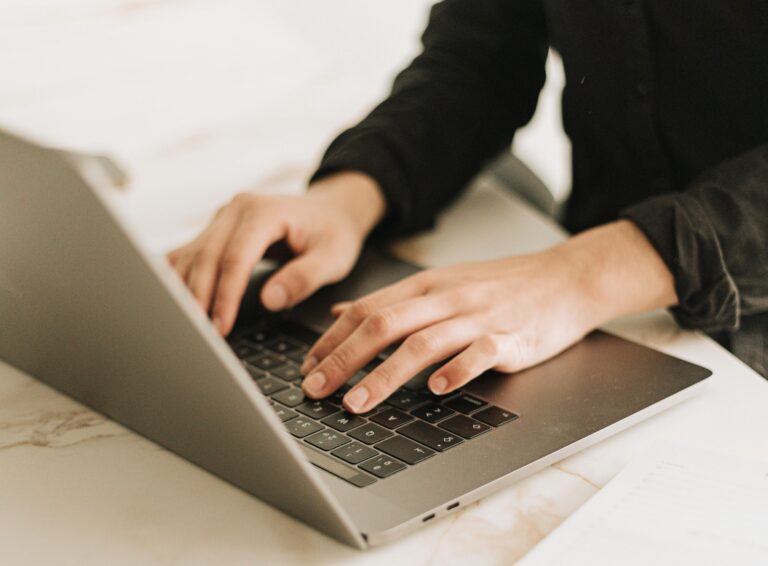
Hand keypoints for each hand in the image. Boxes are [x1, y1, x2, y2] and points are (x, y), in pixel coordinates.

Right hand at [167, 172, 385, 334]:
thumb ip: (304, 278)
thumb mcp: (333, 257)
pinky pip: (188, 254)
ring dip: (183, 292)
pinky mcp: (215, 231)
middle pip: (206, 257)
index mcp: (264, 211)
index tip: (221, 327)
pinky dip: (178, 279)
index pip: (236, 257)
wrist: (330, 211)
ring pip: (190, 256)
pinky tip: (171, 304)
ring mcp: (221, 218)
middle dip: (199, 299)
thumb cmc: (333, 233)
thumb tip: (269, 300)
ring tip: (184, 327)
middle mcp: (236, 209)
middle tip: (198, 336)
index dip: (225, 294)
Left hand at [300, 220, 677, 412]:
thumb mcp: (441, 283)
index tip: (308, 368)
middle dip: (343, 360)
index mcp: (427, 286)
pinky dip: (456, 371)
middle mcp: (447, 298)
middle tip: (315, 389)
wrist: (564, 278)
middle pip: (384, 326)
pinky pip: (480, 354)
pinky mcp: (510, 338)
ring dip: (383, 375)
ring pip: (422, 343)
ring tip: (356, 403)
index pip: (368, 310)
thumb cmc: (501, 286)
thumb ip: (392, 299)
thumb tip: (340, 313)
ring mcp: (479, 317)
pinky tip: (436, 390)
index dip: (332, 340)